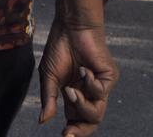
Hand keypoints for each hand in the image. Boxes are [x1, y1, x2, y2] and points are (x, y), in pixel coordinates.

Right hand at [38, 19, 117, 135]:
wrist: (71, 26)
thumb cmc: (60, 46)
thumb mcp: (49, 76)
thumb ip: (49, 98)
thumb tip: (43, 121)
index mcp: (74, 93)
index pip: (76, 119)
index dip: (72, 130)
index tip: (63, 135)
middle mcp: (88, 92)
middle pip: (90, 121)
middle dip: (80, 130)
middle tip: (68, 132)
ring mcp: (100, 85)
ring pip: (96, 113)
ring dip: (82, 105)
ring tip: (71, 90)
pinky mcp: (109, 77)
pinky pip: (101, 92)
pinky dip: (90, 83)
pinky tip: (84, 69)